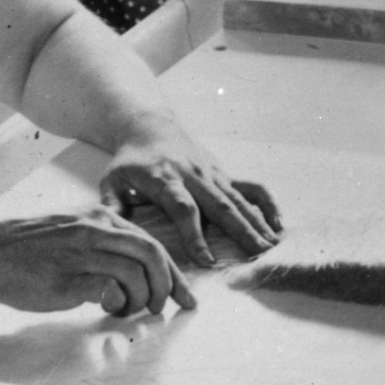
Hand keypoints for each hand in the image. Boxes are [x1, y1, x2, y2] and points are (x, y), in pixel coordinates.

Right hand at [0, 206, 194, 319]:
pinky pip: (109, 290)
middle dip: (167, 286)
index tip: (185, 296)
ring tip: (125, 310)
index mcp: (101, 217)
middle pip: (152, 255)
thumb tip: (140, 272)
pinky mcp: (67, 278)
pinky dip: (116, 303)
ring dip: (139, 299)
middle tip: (161, 308)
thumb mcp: (74, 231)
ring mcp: (81, 253)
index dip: (173, 272)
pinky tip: (106, 309)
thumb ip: (106, 243)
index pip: (152, 242)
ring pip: (135, 274)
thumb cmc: (31, 250)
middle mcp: (95, 230)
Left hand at [98, 131, 279, 270]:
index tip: (206, 259)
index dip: (195, 234)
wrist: (149, 125)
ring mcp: (212, 173)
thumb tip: (107, 231)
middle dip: (241, 230)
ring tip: (271, 245)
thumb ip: (112, 206)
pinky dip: (266, 204)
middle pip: (221, 204)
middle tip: (257, 254)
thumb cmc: (129, 160)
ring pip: (238, 198)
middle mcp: (194, 175)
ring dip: (256, 221)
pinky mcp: (222, 173)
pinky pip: (249, 188)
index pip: (184, 208)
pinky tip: (277, 223)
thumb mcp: (112, 180)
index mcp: (166, 179)